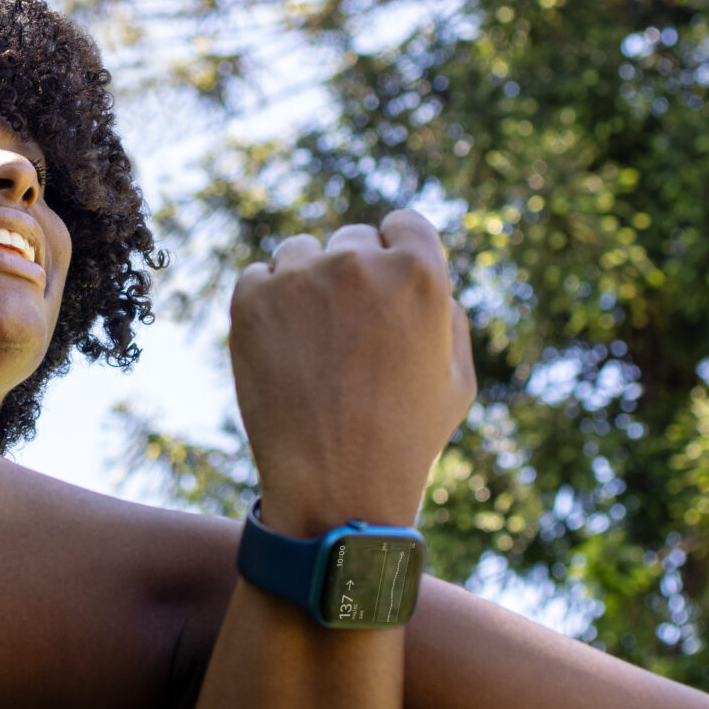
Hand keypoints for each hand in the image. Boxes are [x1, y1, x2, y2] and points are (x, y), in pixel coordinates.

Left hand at [227, 211, 475, 532]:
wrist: (336, 486)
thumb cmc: (406, 437)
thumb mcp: (457, 377)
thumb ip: (445, 311)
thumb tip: (416, 274)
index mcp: (419, 274)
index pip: (404, 223)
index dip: (396, 251)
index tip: (385, 281)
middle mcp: (358, 264)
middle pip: (352, 239)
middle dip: (354, 274)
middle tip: (349, 333)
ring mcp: (300, 279)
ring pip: (301, 253)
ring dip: (307, 282)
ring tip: (314, 344)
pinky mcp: (251, 300)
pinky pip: (259, 278)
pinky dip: (267, 304)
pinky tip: (282, 349)